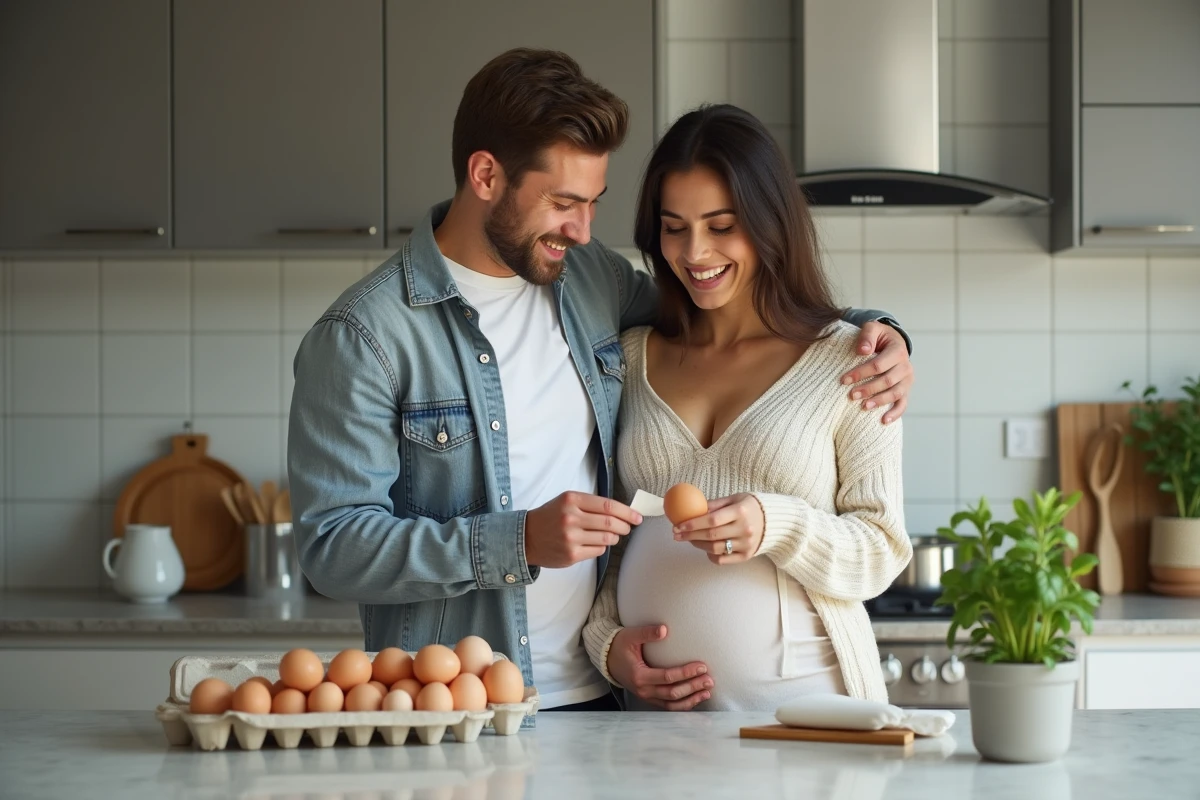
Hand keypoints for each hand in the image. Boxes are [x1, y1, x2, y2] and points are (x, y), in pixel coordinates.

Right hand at [524, 492, 641, 567]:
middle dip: (625, 526)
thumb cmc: (551, 517)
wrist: (526, 537)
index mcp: (572, 500)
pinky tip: (596, 543)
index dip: (627, 512)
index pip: (608, 505)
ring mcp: (571, 538)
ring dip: (615, 537)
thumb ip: (591, 504)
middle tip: (629, 527)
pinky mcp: (571, 555)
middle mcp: (571, 518)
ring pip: (607, 538)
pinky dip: (602, 547)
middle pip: (610, 523)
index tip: (637, 516)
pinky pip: (598, 551)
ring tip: (613, 535)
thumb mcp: (567, 501)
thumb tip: (622, 511)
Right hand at [607, 624, 711, 710]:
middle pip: (673, 693)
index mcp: (639, 675)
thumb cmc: (620, 645)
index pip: (668, 677)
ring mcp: (646, 696)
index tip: (702, 666)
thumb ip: (647, 633)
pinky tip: (695, 698)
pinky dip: (683, 704)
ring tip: (707, 691)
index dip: (686, 673)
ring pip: (672, 704)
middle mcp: (643, 690)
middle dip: (693, 687)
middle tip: (709, 679)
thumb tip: (664, 630)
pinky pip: (668, 706)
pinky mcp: (649, 697)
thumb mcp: (631, 636)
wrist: (608, 658)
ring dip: (691, 699)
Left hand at [673, 493, 764, 564]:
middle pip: (711, 535)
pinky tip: (704, 548)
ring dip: (697, 545)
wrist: (774, 521)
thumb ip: (714, 504)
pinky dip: (710, 555)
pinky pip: (722, 560)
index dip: (693, 523)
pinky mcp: (746, 556)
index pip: (712, 519)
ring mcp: (746, 544)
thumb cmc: (750, 507)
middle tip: (676, 534)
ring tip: (688, 539)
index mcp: (741, 512)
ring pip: (715, 548)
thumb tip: (691, 508)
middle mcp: (744, 529)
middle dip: (690, 535)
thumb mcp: (734, 499)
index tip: (678, 525)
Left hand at [840, 320, 912, 423]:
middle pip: (887, 381)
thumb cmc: (878, 336)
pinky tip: (883, 421)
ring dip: (879, 401)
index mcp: (898, 351)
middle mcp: (905, 367)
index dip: (861, 373)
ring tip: (863, 407)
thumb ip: (867, 336)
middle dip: (868, 389)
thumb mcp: (872, 328)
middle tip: (850, 395)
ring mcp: (907, 380)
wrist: (891, 342)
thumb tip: (862, 351)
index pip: (879, 365)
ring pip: (895, 394)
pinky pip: (903, 404)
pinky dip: (895, 414)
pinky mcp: (905, 390)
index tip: (844, 380)